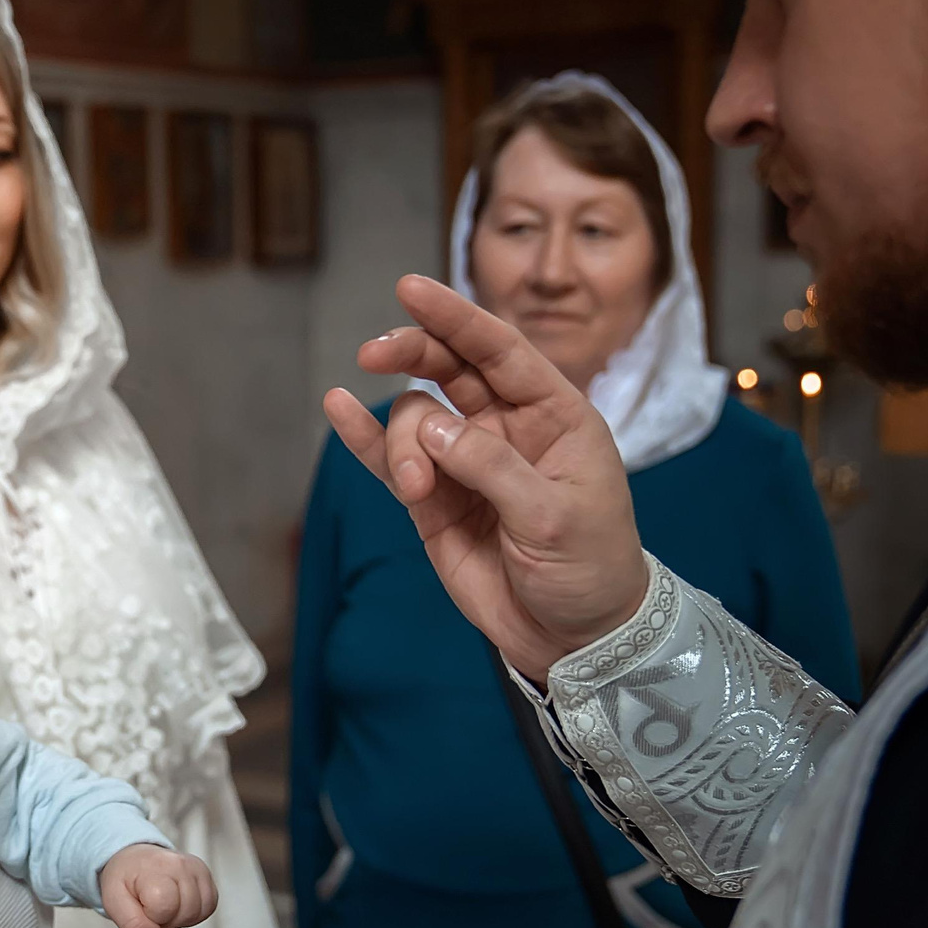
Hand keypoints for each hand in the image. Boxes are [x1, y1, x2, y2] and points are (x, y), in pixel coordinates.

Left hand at [99, 844, 217, 927]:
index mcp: (155, 869)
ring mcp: (196, 868)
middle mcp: (180, 864)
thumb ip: (133, 925)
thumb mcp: (114, 902)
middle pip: (186, 913)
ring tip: (165, 903)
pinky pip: (209, 906)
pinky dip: (194, 912)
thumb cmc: (125, 879)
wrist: (134, 860)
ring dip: (181, 917)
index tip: (142, 904)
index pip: (165, 908)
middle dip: (167, 919)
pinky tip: (179, 903)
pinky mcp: (206, 874)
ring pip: (199, 912)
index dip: (152, 916)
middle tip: (152, 905)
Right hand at [326, 275, 648, 678]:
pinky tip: (338, 409)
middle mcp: (507, 427)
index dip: (456, 317)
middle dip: (412, 352)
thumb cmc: (589, 567)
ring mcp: (466, 462)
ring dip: (404, 444)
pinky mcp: (435, 502)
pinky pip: (394, 460)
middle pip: (450, 367)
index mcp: (554, 415)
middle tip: (374, 353)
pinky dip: (365, 438)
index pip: (500, 350)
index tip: (410, 289)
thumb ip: (492, 467)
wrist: (577, 638)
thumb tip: (433, 428)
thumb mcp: (554, 515)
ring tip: (419, 490)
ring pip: (417, 420)